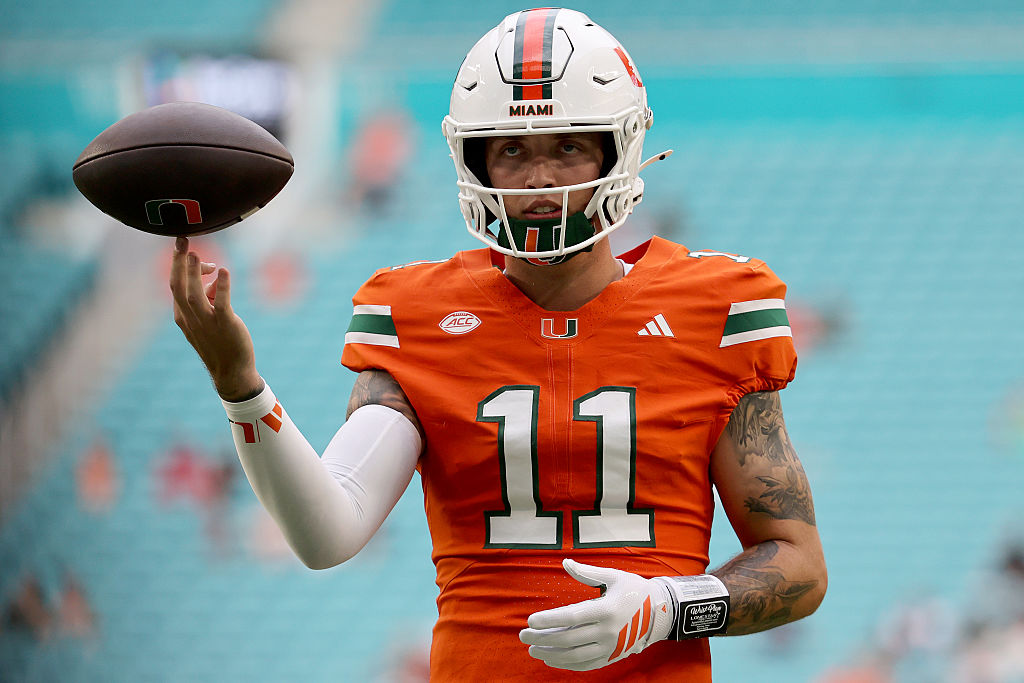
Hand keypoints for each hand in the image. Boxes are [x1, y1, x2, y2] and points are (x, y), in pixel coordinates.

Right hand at [170, 237, 262, 400]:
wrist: (231, 371)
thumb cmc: (220, 342)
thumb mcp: (207, 318)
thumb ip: (206, 298)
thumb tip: (212, 279)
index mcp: (183, 315)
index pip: (175, 286)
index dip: (178, 265)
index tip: (184, 248)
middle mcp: (190, 317)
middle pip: (178, 286)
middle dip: (178, 262)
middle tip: (182, 239)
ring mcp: (206, 322)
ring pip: (194, 294)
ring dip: (194, 273)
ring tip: (197, 254)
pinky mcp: (225, 324)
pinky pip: (221, 303)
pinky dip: (221, 287)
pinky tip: (224, 272)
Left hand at [519, 559, 674, 671]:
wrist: (659, 613)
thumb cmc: (634, 590)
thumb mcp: (614, 576)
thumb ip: (587, 572)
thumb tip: (565, 562)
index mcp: (606, 609)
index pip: (571, 617)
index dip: (549, 620)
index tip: (531, 620)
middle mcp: (607, 632)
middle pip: (568, 639)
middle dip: (542, 638)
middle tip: (523, 635)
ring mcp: (610, 647)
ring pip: (574, 655)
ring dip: (550, 654)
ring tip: (533, 649)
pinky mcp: (611, 657)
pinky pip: (585, 665)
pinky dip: (566, 664)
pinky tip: (550, 659)